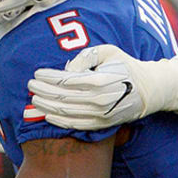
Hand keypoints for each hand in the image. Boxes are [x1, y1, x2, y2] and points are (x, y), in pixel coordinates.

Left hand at [29, 45, 177, 129]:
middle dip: (42, 92)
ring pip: (66, 113)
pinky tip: (47, 116)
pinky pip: (75, 125)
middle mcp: (99, 100)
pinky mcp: (101, 124)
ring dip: (46, 107)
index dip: (48, 77)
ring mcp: (100, 114)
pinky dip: (58, 121)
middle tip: (30, 85)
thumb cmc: (125, 66)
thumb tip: (66, 69)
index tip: (37, 73)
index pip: (66, 81)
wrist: (148, 90)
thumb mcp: (108, 52)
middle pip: (62, 98)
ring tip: (34, 100)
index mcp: (100, 80)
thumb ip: (86, 57)